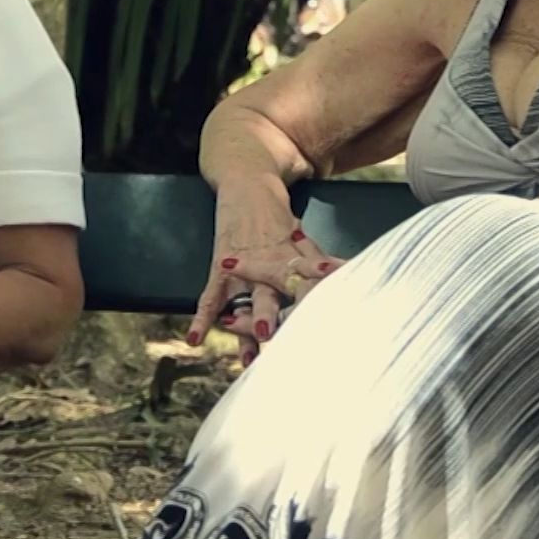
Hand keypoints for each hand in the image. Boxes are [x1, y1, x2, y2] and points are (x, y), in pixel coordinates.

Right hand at [187, 187, 339, 365]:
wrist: (248, 182)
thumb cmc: (278, 215)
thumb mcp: (302, 238)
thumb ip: (318, 262)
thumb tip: (344, 275)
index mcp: (294, 259)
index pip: (309, 283)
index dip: (321, 297)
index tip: (333, 321)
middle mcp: (271, 264)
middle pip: (280, 294)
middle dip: (287, 315)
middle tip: (292, 339)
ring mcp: (244, 266)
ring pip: (247, 300)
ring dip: (248, 326)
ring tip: (251, 356)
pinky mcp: (221, 265)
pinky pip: (210, 297)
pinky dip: (201, 318)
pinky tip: (195, 339)